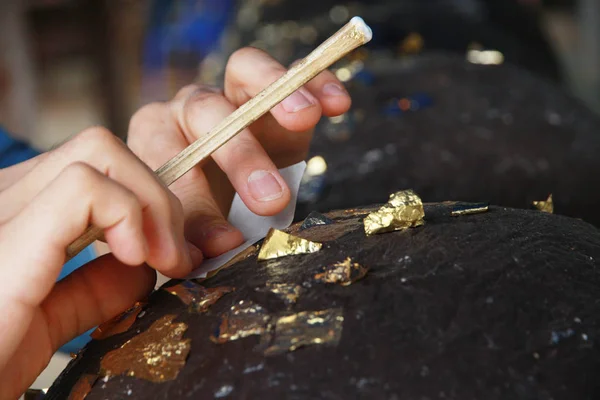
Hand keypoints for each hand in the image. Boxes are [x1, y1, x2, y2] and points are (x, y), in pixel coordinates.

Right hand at [0, 128, 196, 398]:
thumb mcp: (44, 321)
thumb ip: (91, 287)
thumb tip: (144, 263)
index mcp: (10, 216)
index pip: (93, 170)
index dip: (146, 201)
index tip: (177, 254)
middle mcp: (1, 199)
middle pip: (103, 152)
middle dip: (160, 198)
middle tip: (179, 257)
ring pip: (100, 151)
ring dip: (154, 203)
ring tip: (162, 260)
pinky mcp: (6, 238)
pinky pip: (85, 186)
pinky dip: (128, 214)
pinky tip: (136, 258)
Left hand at [128, 47, 350, 257]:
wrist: (233, 194)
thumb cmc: (208, 210)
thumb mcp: (194, 227)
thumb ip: (196, 234)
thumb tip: (223, 245)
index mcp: (155, 138)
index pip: (169, 162)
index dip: (197, 205)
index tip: (226, 243)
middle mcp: (190, 107)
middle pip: (207, 112)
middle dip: (241, 156)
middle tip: (272, 199)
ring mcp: (234, 91)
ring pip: (245, 70)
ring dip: (278, 94)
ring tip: (306, 118)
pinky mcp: (276, 89)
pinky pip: (294, 70)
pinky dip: (316, 82)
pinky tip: (337, 102)